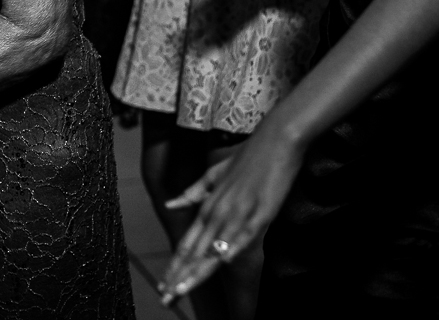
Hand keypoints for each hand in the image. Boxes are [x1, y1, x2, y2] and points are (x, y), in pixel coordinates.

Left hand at [159, 126, 305, 303]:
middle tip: (166, 299)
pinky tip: (222, 262)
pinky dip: (232, 247)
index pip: (186, 244)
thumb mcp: (214, 174)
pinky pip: (243, 234)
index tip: (163, 286)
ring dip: (197, 272)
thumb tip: (170, 205)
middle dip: (180, 278)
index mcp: (207, 206)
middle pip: (194, 252)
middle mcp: (217, 212)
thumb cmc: (247, 157)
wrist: (275, 139)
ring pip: (213, 248)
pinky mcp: (260, 211)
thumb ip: (193, 192)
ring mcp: (238, 212)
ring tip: (182, 291)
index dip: (175, 267)